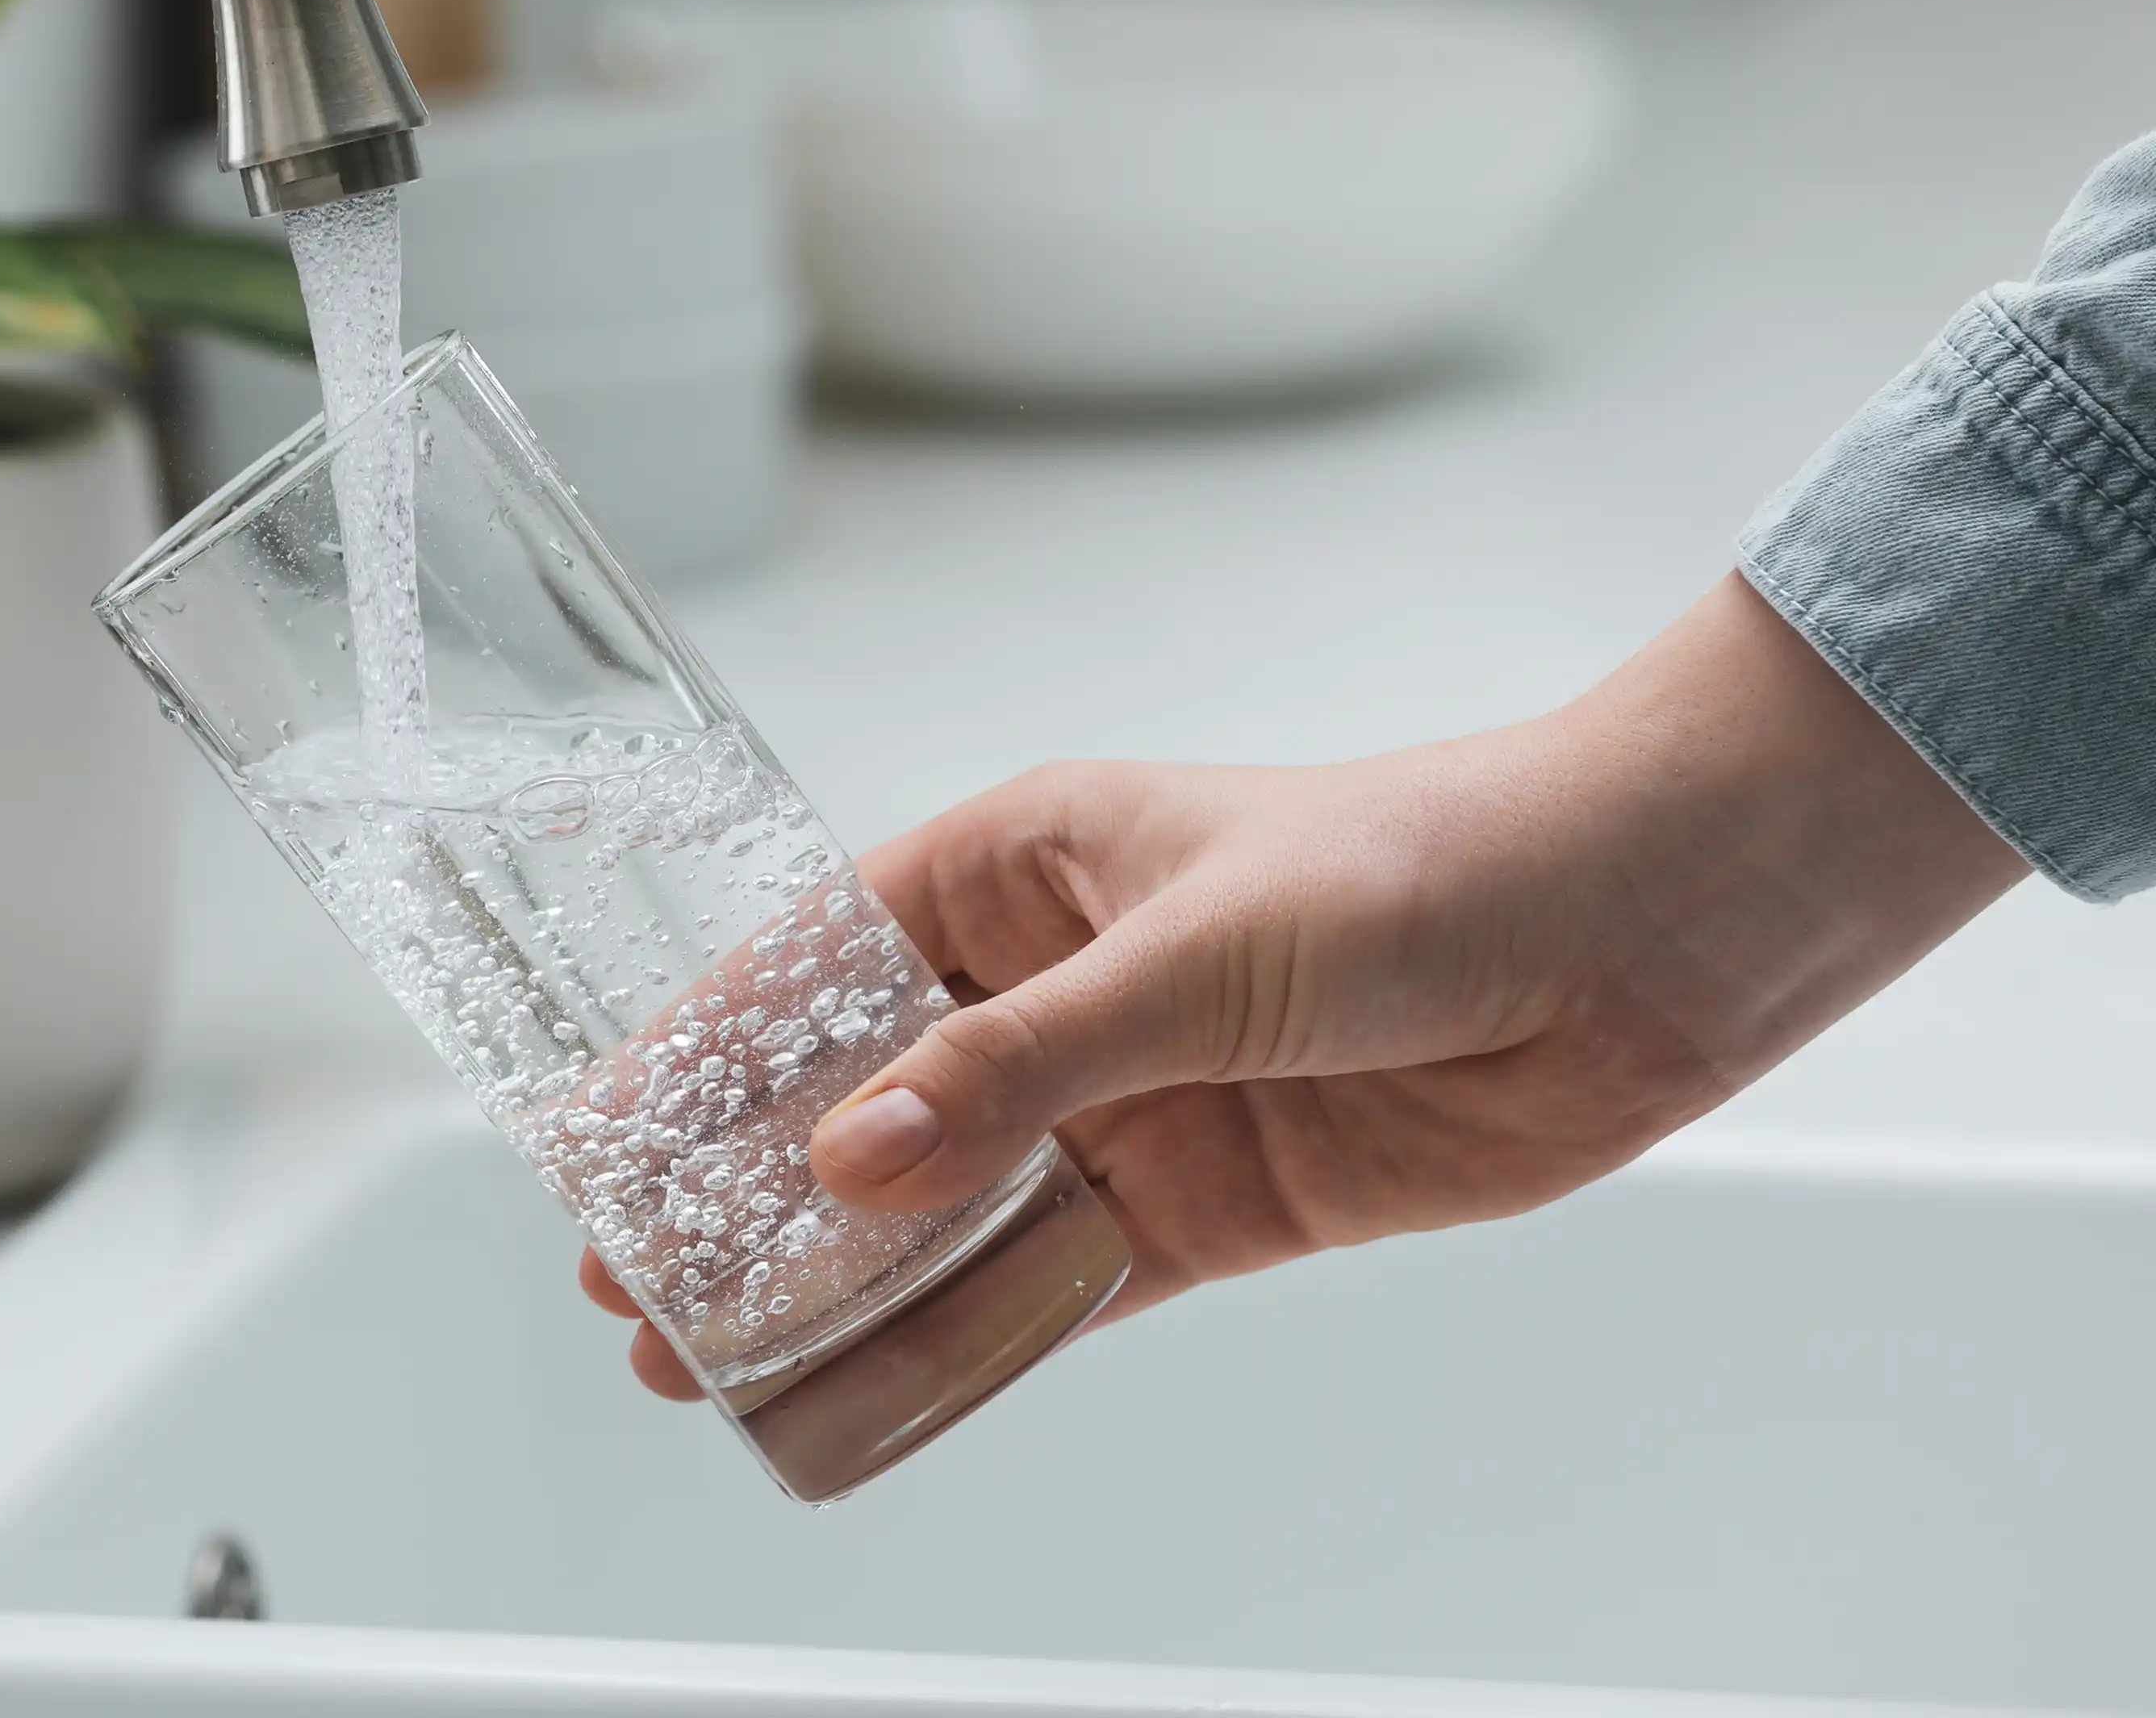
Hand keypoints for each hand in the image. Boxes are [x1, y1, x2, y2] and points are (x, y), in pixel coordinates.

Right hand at [584, 574, 2025, 1399]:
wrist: (1636, 937)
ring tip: (720, 1353)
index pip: (819, 962)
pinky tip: (883, 1382)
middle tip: (636, 1285)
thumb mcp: (1189, 950)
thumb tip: (849, 1161)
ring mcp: (1126, 1097)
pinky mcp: (1207, 1199)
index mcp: (1022, 862)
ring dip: (843, 1278)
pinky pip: (1059, 1279)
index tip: (607, 1138)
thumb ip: (1016, 1064)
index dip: (707, 1051)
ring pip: (947, 1203)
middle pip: (863, 1098)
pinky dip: (974, 1333)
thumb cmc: (1422, 864)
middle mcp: (1056, 980)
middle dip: (748, 1188)